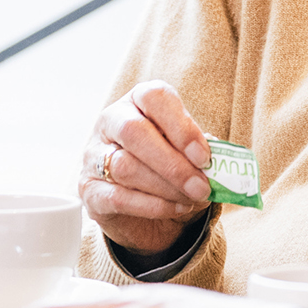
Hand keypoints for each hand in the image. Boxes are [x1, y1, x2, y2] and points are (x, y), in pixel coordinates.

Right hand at [79, 80, 215, 256]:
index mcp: (138, 101)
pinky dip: (152, 206)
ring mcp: (93, 155)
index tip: (205, 157)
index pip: (154, 98)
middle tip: (202, 187)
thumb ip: (202, 152)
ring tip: (193, 199)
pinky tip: (176, 208)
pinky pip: (117, 197)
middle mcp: (110, 121)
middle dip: (173, 164)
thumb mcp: (190, 154)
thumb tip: (218, 162)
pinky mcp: (89, 190)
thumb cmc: (171, 168)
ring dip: (165, 187)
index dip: (182, 126)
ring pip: (124, 167)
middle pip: (134, 132)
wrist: (148, 209)